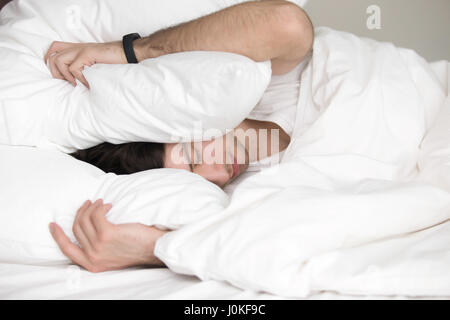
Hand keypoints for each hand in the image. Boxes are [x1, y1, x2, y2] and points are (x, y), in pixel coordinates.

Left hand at [44, 41, 126, 88]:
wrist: (127, 52)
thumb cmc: (114, 59)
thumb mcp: (96, 62)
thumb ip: (86, 66)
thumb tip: (79, 80)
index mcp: (78, 47)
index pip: (55, 47)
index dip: (48, 59)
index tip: (55, 73)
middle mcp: (77, 47)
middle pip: (53, 56)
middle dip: (56, 72)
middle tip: (67, 82)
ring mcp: (81, 49)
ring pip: (59, 61)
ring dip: (65, 75)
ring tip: (76, 83)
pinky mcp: (86, 54)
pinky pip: (74, 68)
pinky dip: (80, 79)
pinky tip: (88, 84)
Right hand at [49, 199, 168, 272]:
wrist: (153, 248)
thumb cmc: (136, 248)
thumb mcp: (111, 254)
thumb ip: (98, 247)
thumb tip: (87, 227)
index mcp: (91, 264)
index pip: (66, 249)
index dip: (57, 236)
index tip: (53, 224)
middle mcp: (92, 257)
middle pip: (76, 229)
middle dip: (80, 212)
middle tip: (89, 203)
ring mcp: (99, 246)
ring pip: (85, 219)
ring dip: (92, 207)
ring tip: (102, 202)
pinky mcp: (107, 234)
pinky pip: (96, 214)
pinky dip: (101, 207)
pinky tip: (109, 205)